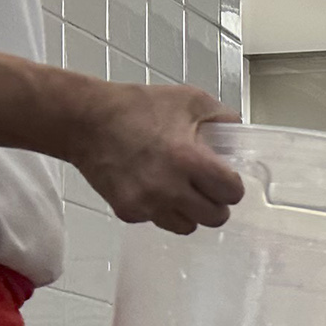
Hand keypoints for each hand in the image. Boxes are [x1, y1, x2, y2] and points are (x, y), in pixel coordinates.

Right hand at [69, 83, 243, 233]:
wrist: (86, 121)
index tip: (224, 177)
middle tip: (206, 187)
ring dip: (190, 211)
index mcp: (189, 160)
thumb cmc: (138, 107)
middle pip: (214, 217)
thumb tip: (239, 133)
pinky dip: (161, 210)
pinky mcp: (128, 212)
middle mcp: (170, 189)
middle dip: (216, 202)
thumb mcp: (188, 99)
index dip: (232, 185)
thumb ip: (221, 117)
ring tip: (180, 189)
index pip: (231, 193)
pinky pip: (158, 221)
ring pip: (188, 226)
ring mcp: (147, 204)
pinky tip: (153, 188)